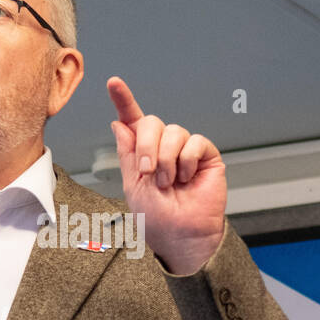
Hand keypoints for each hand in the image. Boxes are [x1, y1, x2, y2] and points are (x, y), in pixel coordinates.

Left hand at [107, 76, 226, 274]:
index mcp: (142, 153)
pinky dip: (187, 160)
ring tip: (169, 183)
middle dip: (147, 146)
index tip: (113, 83)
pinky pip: (195, 142)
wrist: (181, 236)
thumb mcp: (133, 185)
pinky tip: (187, 177)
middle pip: (153, 122)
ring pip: (174, 131)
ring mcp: (185, 150)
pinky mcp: (206, 156)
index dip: (124, 100)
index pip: (133, 121)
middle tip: (148, 172)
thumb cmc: (157, 218)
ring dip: (167, 159)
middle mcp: (163, 147)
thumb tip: (119, 124)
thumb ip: (128, 153)